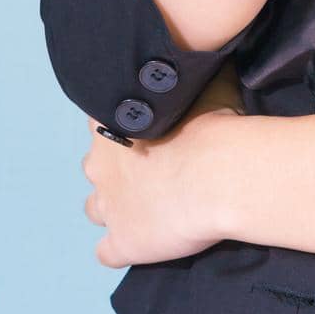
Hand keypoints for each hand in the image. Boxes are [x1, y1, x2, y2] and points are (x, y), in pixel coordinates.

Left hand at [82, 65, 243, 267]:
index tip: (151, 129)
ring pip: (96, 210)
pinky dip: (122, 247)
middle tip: (155, 168)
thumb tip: (198, 60)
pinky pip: (106, 253)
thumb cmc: (210, 121)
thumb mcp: (202, 82)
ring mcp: (108, 207)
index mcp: (111, 121)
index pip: (100, 120)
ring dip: (116, 208)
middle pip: (95, 167)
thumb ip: (188, 78)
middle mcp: (99, 164)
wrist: (218, 172)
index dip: (125, 126)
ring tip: (150, 208)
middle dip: (118, 170)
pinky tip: (146, 241)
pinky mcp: (122, 242)